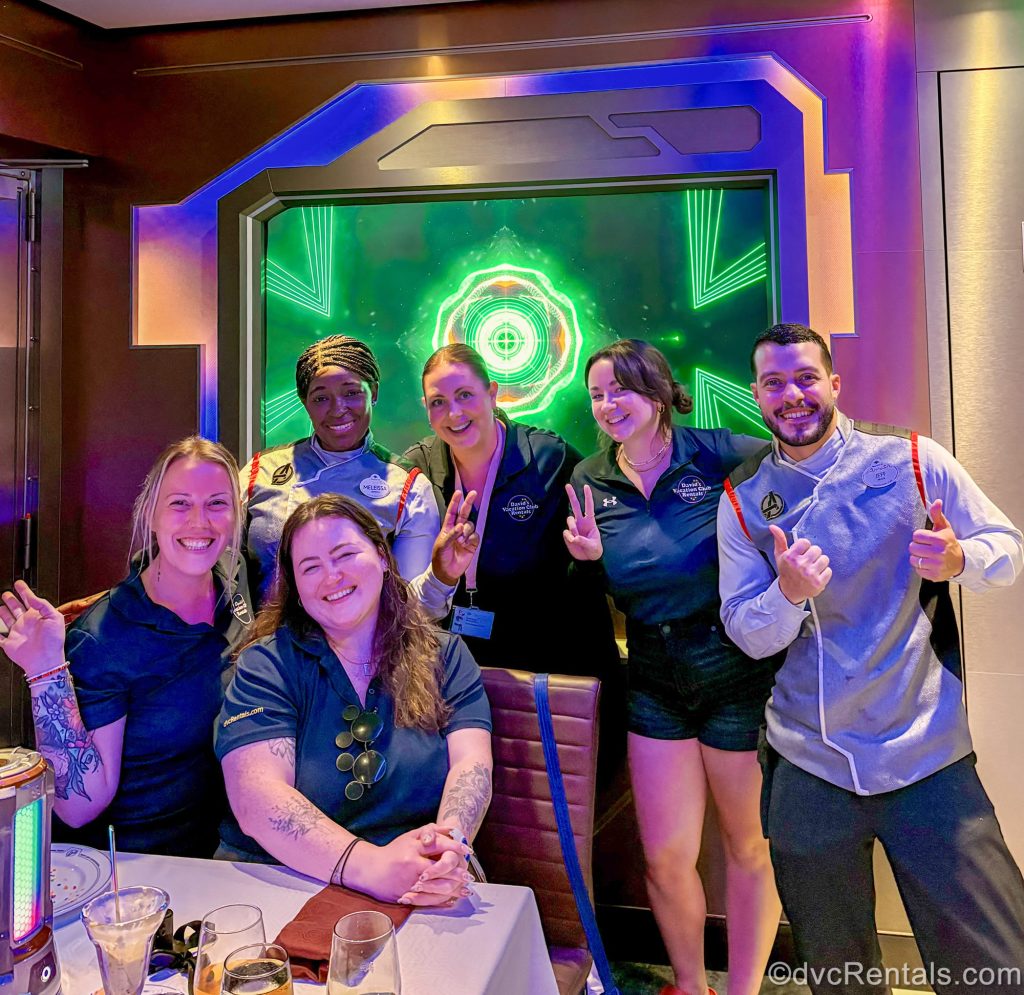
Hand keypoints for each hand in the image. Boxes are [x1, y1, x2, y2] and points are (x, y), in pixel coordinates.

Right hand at [0, 581, 66, 677]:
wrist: (45, 660)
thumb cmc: (53, 641)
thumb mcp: (54, 617)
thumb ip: (42, 604)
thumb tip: (32, 596)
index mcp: (37, 616)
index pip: (29, 600)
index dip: (24, 591)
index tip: (19, 583)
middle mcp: (26, 623)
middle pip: (16, 608)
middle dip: (11, 600)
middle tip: (7, 593)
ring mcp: (17, 633)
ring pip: (7, 620)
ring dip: (3, 613)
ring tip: (0, 606)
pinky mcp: (10, 644)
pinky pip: (0, 638)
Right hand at [346, 824, 471, 906]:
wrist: (370, 870)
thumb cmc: (393, 851)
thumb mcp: (410, 836)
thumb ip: (430, 831)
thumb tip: (452, 829)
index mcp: (413, 846)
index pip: (439, 844)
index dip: (455, 848)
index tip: (467, 851)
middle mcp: (411, 863)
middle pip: (440, 868)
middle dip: (458, 872)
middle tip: (469, 875)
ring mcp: (409, 881)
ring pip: (436, 887)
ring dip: (453, 889)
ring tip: (465, 889)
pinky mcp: (406, 895)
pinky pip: (427, 900)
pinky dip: (441, 900)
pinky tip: (451, 899)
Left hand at [431, 490, 480, 585]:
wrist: (447, 572)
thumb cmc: (440, 557)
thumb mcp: (442, 545)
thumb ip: (451, 534)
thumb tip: (461, 526)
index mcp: (448, 527)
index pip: (452, 512)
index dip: (455, 502)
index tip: (459, 492)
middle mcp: (458, 529)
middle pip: (464, 513)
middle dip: (468, 503)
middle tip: (474, 493)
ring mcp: (466, 536)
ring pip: (471, 525)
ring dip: (467, 530)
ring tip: (461, 540)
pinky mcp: (472, 544)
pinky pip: (475, 536)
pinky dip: (471, 539)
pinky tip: (466, 545)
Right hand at [563, 484, 602, 560]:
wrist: (587, 558)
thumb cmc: (594, 549)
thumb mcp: (593, 546)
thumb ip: (584, 541)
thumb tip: (574, 538)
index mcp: (590, 522)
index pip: (589, 507)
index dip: (588, 497)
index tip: (586, 486)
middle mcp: (581, 522)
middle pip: (575, 506)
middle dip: (571, 495)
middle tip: (567, 485)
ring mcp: (573, 527)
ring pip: (569, 520)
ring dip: (572, 528)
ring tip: (577, 538)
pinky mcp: (567, 534)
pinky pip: (566, 532)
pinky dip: (569, 537)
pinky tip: (573, 542)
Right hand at [770, 525, 830, 603]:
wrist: (789, 592)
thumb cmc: (786, 571)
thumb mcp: (780, 555)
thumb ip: (779, 540)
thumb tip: (772, 526)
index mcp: (790, 557)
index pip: (806, 542)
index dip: (804, 547)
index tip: (801, 553)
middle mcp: (800, 565)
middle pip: (817, 549)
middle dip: (813, 555)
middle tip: (807, 562)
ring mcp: (810, 574)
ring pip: (825, 559)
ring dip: (820, 563)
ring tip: (813, 568)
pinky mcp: (819, 583)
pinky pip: (829, 571)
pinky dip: (824, 573)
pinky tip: (816, 576)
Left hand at [909, 499, 963, 581]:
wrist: (960, 561)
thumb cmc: (948, 542)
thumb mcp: (944, 528)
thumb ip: (937, 515)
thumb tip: (936, 501)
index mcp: (940, 539)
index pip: (916, 535)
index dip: (919, 536)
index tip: (926, 538)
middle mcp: (939, 553)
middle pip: (912, 547)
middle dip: (917, 546)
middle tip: (925, 547)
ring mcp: (937, 565)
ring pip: (913, 559)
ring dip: (917, 557)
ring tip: (926, 555)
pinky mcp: (935, 576)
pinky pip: (917, 570)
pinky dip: (920, 567)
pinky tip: (929, 564)